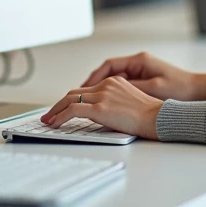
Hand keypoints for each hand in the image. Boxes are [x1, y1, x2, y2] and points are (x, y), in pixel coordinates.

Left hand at [40, 76, 162, 139]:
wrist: (158, 117)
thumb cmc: (149, 115)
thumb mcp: (130, 102)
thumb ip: (114, 102)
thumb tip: (102, 114)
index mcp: (114, 82)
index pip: (86, 89)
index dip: (71, 100)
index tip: (63, 108)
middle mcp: (106, 85)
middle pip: (74, 93)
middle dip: (59, 105)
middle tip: (50, 115)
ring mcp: (103, 95)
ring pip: (70, 99)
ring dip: (55, 111)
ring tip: (48, 121)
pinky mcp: (100, 108)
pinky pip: (73, 110)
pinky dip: (60, 116)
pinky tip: (55, 124)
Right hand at [80, 51, 205, 101]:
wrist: (198, 90)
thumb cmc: (180, 88)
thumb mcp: (154, 88)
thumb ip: (132, 88)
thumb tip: (110, 90)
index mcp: (139, 61)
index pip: (108, 65)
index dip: (93, 77)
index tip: (82, 88)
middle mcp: (138, 63)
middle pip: (108, 71)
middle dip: (92, 84)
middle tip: (78, 96)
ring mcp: (141, 71)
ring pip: (113, 78)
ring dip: (100, 88)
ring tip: (87, 101)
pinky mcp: (144, 80)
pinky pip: (122, 84)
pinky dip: (111, 92)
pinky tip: (106, 103)